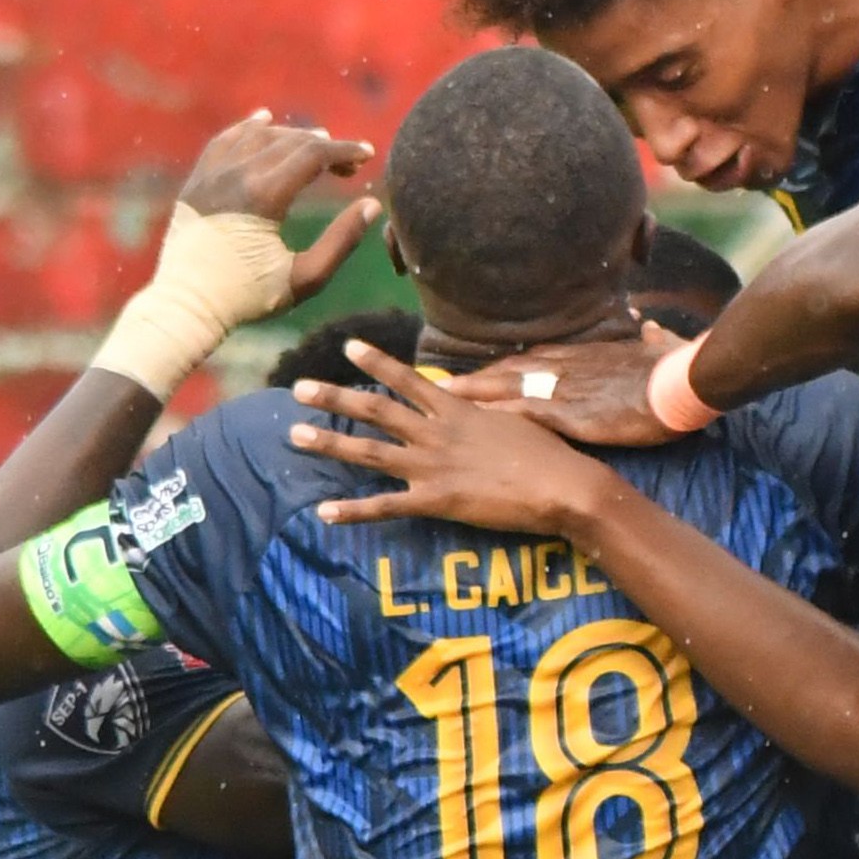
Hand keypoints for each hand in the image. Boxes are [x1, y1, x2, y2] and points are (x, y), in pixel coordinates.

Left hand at [178, 108, 378, 281]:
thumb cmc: (249, 297)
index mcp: (263, 196)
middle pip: (290, 142)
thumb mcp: (306, 278)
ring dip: (293, 136)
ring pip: (258, 137)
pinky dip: (247, 128)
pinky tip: (263, 120)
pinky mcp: (196, 183)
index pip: (312, 154)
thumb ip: (342, 240)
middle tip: (349, 165)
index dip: (345, 150)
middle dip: (326, 146)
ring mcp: (211, 176)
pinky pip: (224, 142)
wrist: (185, 306)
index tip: (368, 155)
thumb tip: (371, 205)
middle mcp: (235, 176)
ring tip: (316, 147)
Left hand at [293, 355, 623, 538]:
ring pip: (370, 452)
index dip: (376, 362)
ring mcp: (432, 466)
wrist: (563, 486)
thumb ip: (483, 406)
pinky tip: (324, 511)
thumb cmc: (548, 452)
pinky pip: (386, 506)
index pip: (408, 379)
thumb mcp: (515, 417)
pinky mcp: (435, 501)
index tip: (348, 347)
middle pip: (376, 410)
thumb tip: (465, 394)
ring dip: (330, 443)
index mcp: (456, 410)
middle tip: (299, 389)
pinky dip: (353, 510)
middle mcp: (436, 433)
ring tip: (294, 436)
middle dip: (335, 397)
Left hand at [431, 319, 690, 449]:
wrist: (680, 382)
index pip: (533, 359)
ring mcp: (563, 390)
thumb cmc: (673, 366)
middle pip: (509, 372)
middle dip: (475, 379)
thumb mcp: (660, 345)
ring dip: (473, 394)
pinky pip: (523, 415)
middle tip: (441, 386)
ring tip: (441, 401)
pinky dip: (496, 418)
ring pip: (507, 389)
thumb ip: (650, 337)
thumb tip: (650, 325)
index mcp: (584, 355)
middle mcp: (565, 368)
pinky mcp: (568, 415)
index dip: (504, 367)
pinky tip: (474, 426)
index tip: (483, 372)